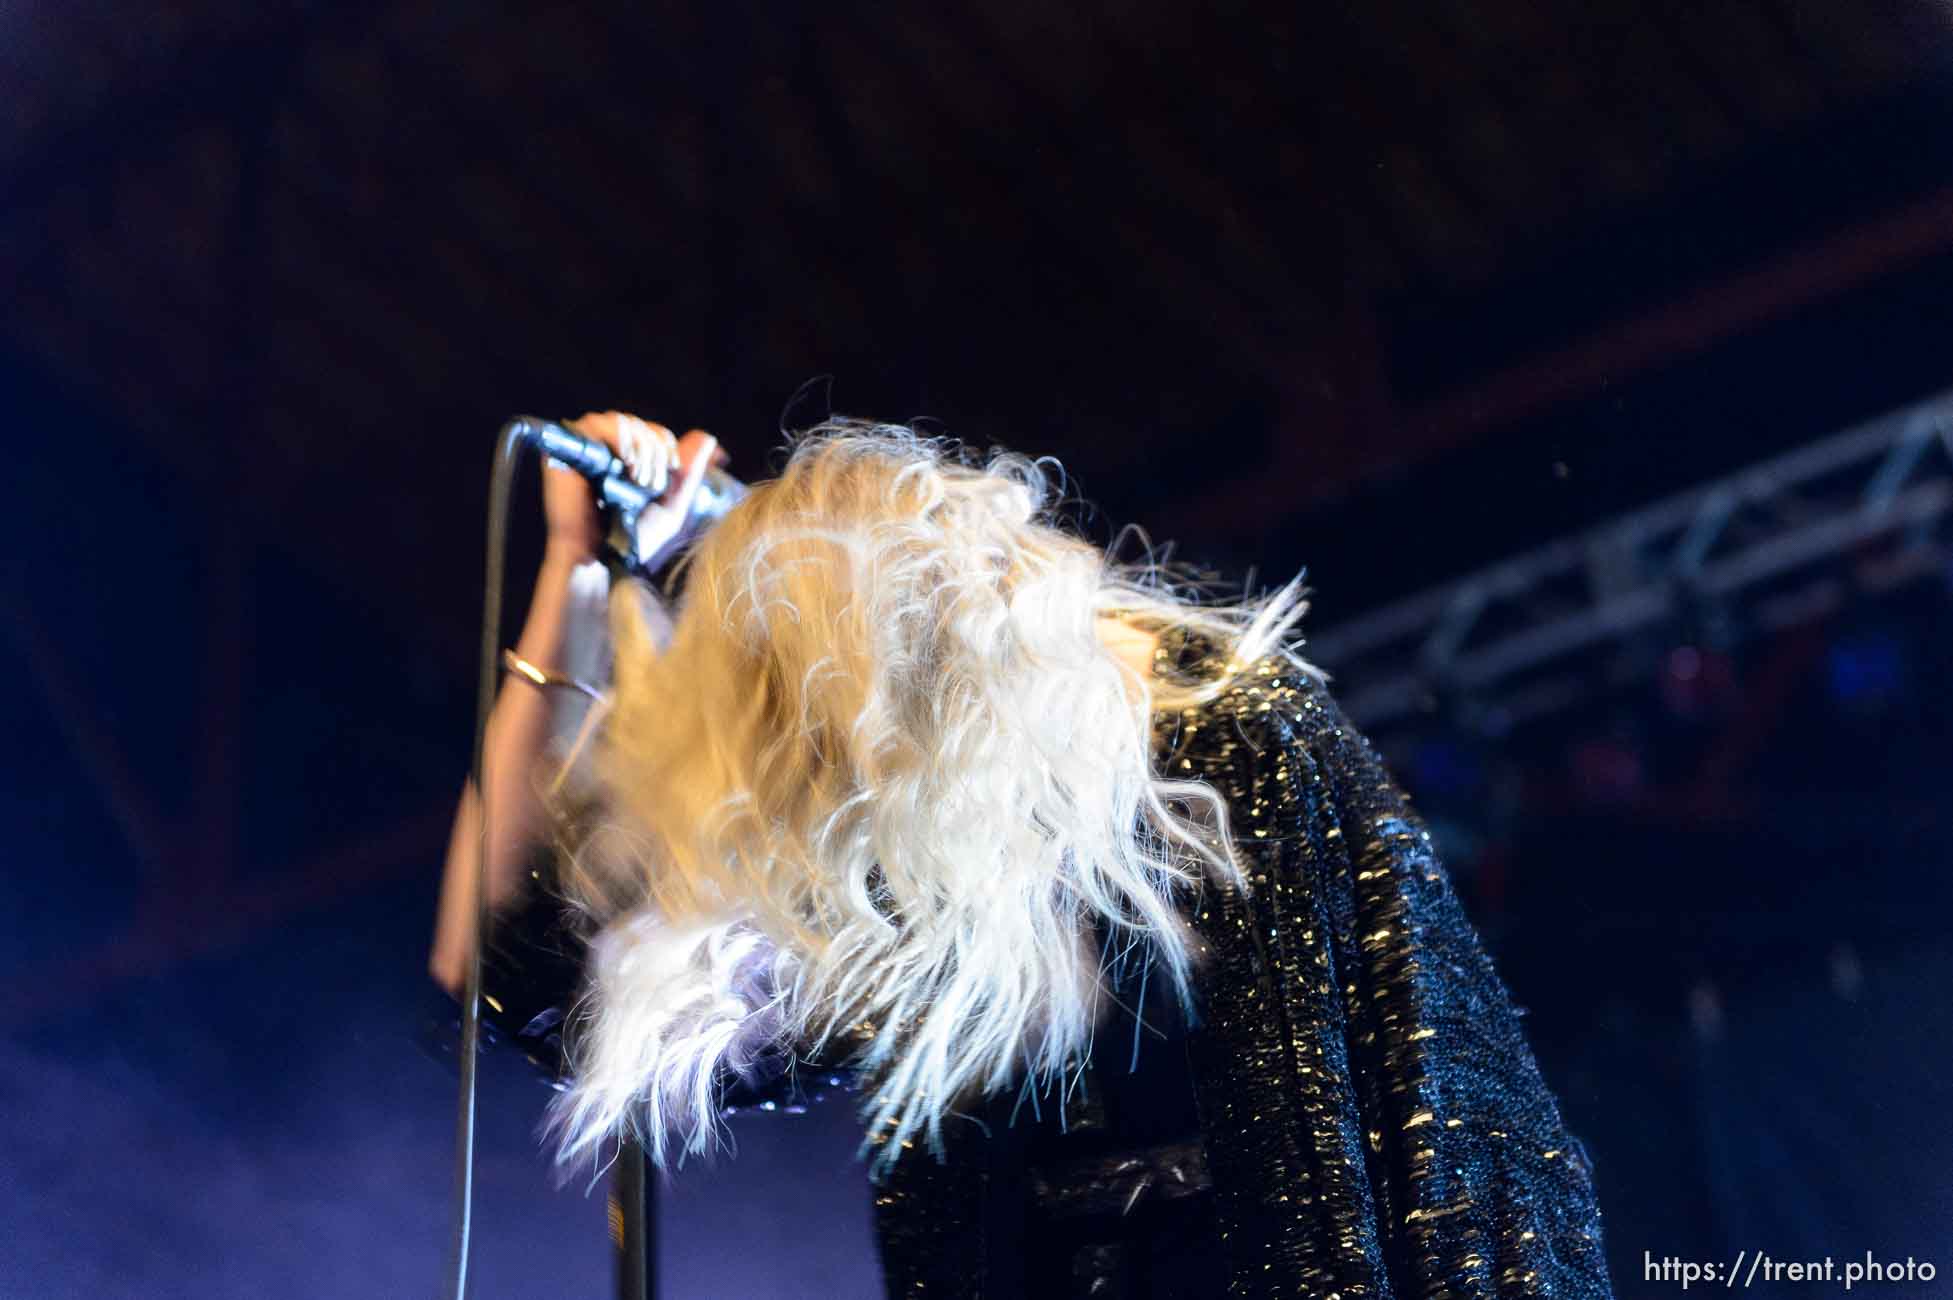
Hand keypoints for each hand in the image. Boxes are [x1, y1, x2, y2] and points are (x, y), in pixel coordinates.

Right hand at [545, 412, 728, 565]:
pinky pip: (592, 425)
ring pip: (618, 421)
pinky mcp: (568, 451)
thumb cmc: (632, 538)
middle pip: (637, 425)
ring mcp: (586, 450)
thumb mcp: (670, 506)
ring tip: (638, 475)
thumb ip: (687, 473)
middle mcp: (606, 453)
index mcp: (627, 463)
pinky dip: (617, 436)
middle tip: (649, 481)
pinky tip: (627, 460)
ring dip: (638, 444)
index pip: (651, 432)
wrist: (603, 557)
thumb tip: (709, 438)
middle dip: (652, 448)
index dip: (665, 443)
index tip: (672, 466)